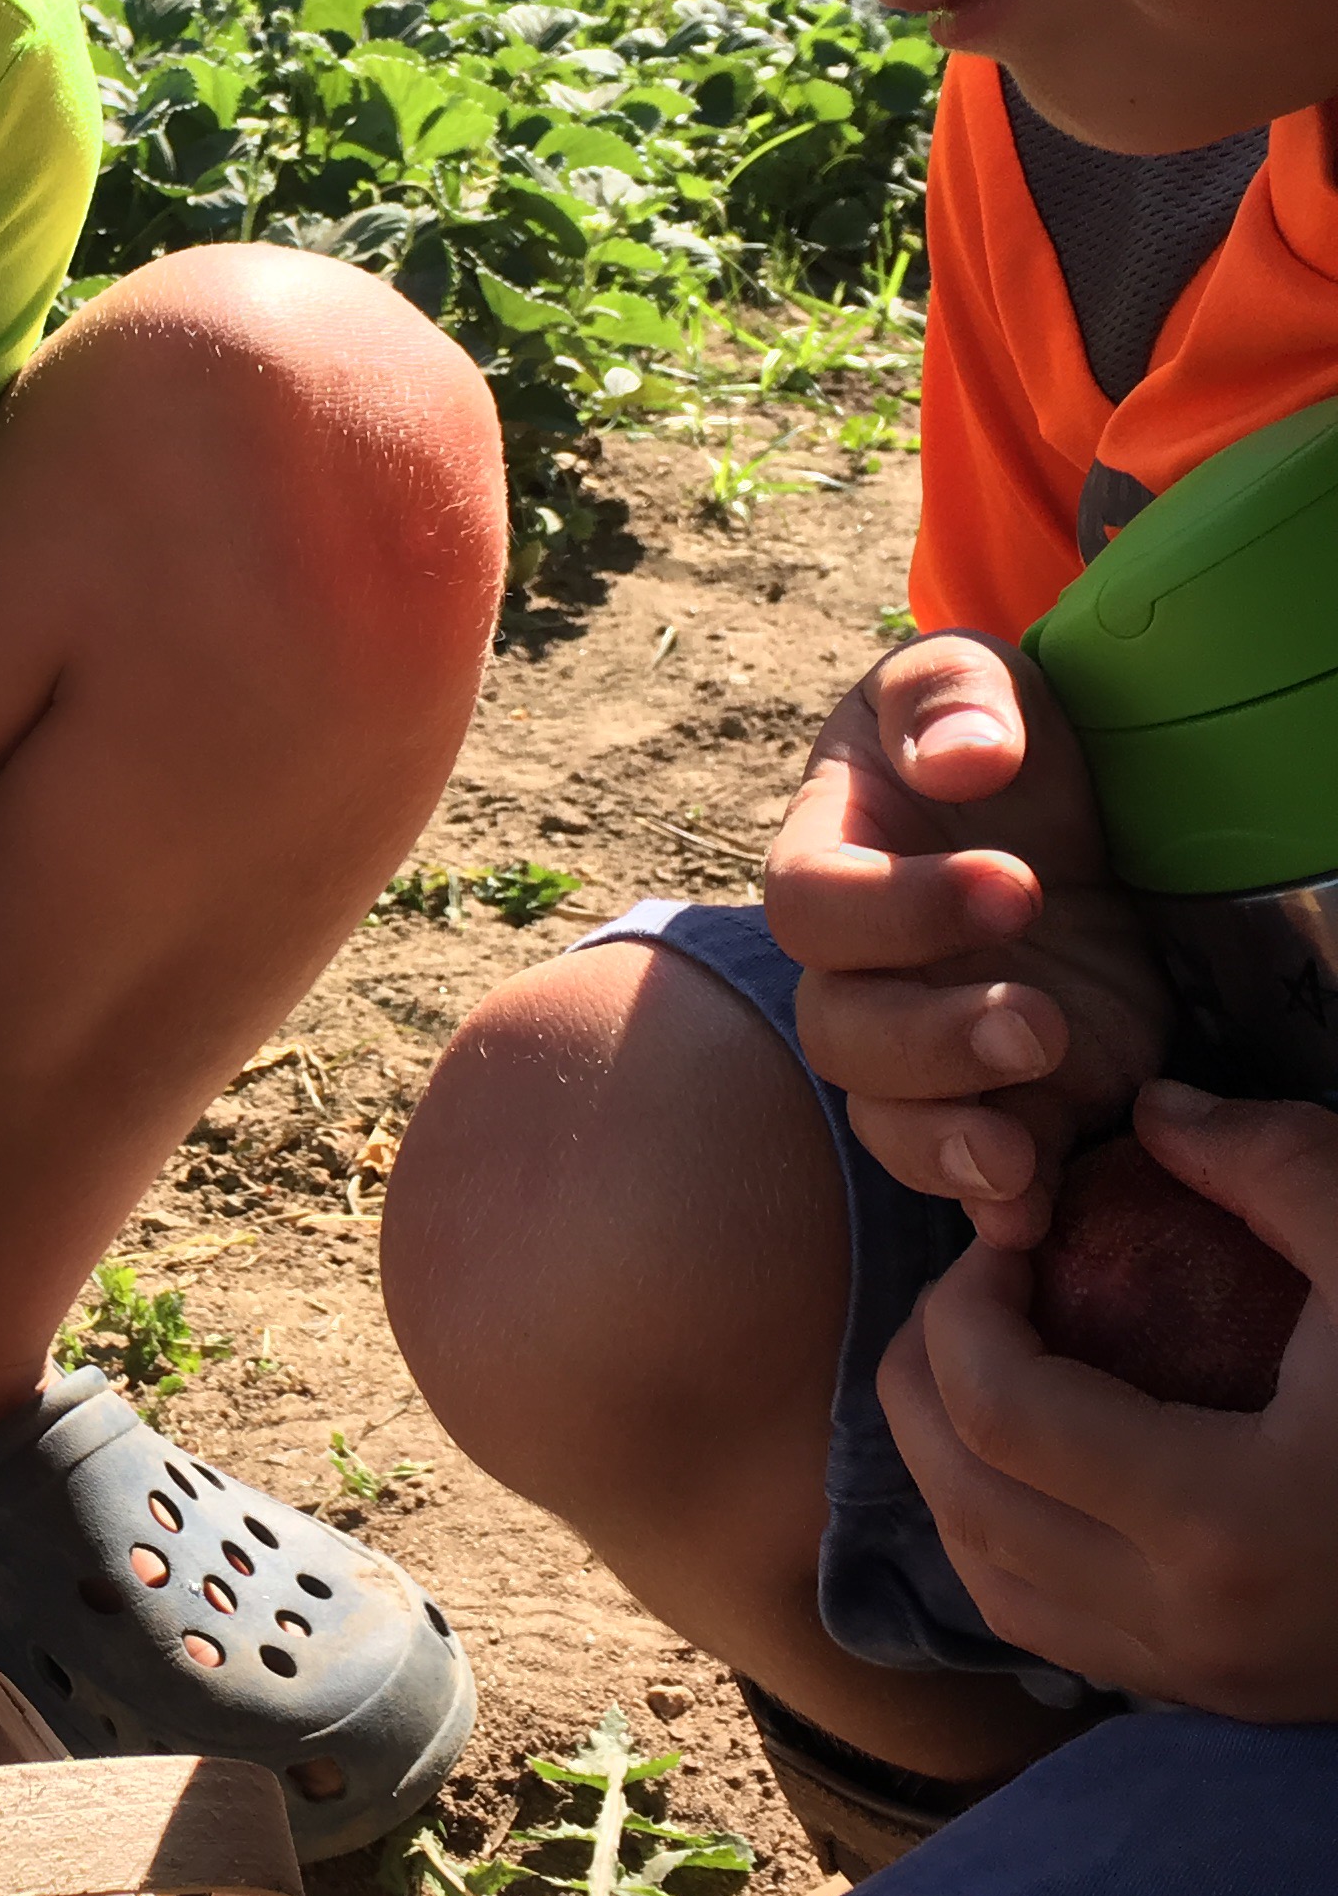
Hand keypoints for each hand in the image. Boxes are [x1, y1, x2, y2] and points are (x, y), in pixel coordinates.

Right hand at [768, 631, 1167, 1243]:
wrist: (1083, 822)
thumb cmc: (1005, 737)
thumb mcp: (985, 680)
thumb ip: (954, 695)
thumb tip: (960, 762)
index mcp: (832, 857)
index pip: (812, 904)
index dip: (899, 911)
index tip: (1020, 885)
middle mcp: (859, 969)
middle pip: (839, 1033)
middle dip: (934, 1041)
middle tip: (1038, 1020)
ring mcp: (924, 1048)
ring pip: (887, 1120)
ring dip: (950, 1141)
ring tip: (1025, 1152)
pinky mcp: (1003, 1105)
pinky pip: (965, 1177)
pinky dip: (993, 1205)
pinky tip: (1033, 1214)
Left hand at [877, 1082, 1337, 1714]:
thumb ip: (1282, 1170)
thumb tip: (1156, 1110)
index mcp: (1225, 1518)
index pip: (1002, 1408)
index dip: (966, 1306)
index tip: (1010, 1241)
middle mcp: (1189, 1624)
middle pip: (961, 1496)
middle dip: (926, 1377)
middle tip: (970, 1288)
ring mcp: (1198, 1678)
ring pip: (984, 1576)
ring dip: (948, 1462)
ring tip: (983, 1358)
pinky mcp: (1215, 1697)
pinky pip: (1046, 1625)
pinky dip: (1002, 1535)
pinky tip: (1038, 1454)